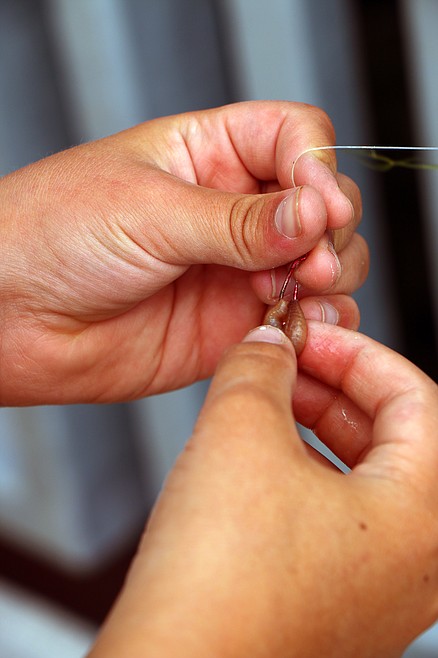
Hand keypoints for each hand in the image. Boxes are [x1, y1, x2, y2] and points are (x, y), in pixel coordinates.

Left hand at [0, 101, 365, 404]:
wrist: (10, 319)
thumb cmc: (52, 236)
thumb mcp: (149, 211)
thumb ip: (238, 222)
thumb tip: (314, 214)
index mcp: (206, 154)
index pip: (293, 136)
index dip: (317, 166)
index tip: (318, 204)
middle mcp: (229, 209)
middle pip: (319, 202)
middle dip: (330, 229)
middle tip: (312, 258)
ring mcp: (234, 267)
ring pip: (320, 261)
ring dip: (331, 275)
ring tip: (304, 288)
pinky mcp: (232, 321)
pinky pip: (298, 317)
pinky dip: (316, 320)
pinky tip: (300, 322)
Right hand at [88, 323, 437, 657]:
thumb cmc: (222, 589)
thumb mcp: (240, 434)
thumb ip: (260, 368)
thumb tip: (267, 346)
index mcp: (425, 515)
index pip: (416, 397)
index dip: (356, 352)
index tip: (311, 336)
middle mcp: (415, 560)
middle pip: (392, 435)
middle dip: (331, 386)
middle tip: (285, 363)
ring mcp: (376, 588)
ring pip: (361, 474)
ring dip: (313, 425)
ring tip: (265, 402)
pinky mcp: (334, 602)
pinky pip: (335, 514)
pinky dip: (301, 470)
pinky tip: (256, 457)